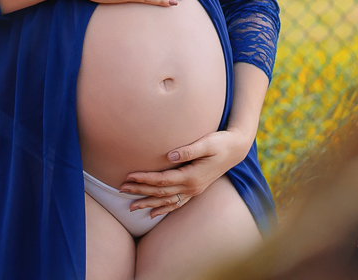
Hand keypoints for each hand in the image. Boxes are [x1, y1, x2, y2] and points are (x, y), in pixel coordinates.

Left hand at [119, 128, 254, 217]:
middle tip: (120, 190)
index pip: (162, 180)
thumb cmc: (221, 142)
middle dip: (140, 191)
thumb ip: (188, 150)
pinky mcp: (196, 189)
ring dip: (148, 204)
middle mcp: (192, 187)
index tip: (128, 176)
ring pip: (166, 201)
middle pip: (161, 192)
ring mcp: (194, 190)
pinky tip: (153, 214)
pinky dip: (164, 209)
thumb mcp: (207, 142)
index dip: (144, 179)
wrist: (236, 149)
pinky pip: (177, 203)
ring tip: (130, 207)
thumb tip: (169, 155)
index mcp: (191, 176)